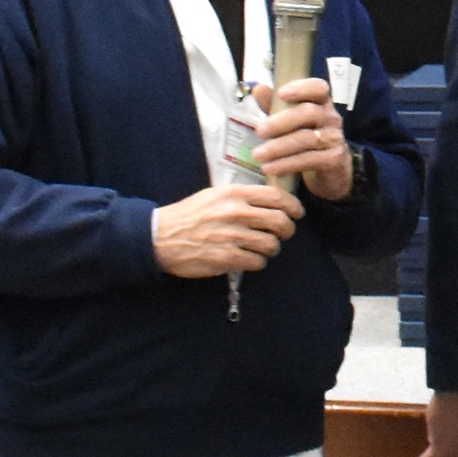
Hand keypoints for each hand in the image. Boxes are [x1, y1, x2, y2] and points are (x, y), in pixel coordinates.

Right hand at [152, 182, 299, 278]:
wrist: (160, 237)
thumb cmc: (190, 215)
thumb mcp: (215, 195)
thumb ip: (243, 196)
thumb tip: (272, 200)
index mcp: (234, 194)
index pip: (276, 197)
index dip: (293, 206)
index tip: (297, 212)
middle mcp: (236, 213)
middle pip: (280, 222)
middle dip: (287, 230)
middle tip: (283, 233)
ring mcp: (231, 236)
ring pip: (272, 244)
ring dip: (271, 248)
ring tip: (262, 247)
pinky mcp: (226, 258)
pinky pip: (257, 262)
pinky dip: (257, 262)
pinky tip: (249, 259)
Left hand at [251, 76, 354, 200]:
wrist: (331, 167)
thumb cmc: (307, 136)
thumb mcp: (290, 120)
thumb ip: (275, 105)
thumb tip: (258, 89)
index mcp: (321, 102)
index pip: (318, 88)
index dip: (301, 88)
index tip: (281, 94)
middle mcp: (331, 117)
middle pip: (309, 113)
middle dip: (281, 122)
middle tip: (259, 131)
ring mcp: (334, 138)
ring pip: (306, 139)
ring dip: (279, 147)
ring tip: (258, 154)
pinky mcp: (334, 158)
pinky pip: (309, 159)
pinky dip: (287, 164)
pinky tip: (270, 168)